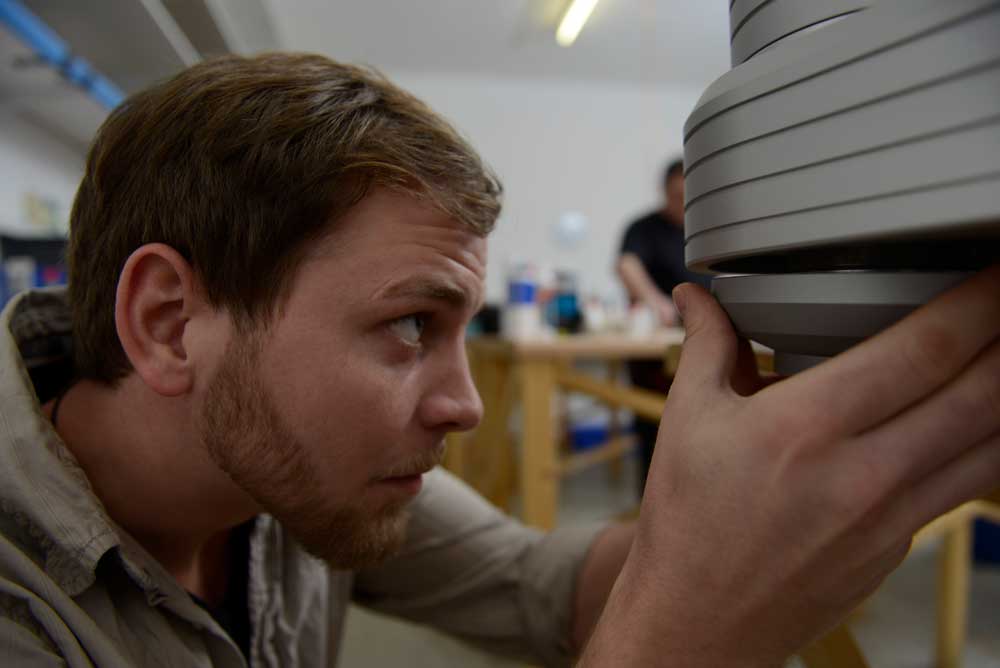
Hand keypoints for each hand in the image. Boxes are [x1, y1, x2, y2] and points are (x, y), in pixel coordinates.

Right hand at [584, 266, 999, 665]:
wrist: (696, 623)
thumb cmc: (686, 523)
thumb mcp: (687, 420)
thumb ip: (706, 345)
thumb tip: (696, 296)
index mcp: (806, 426)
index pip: (922, 349)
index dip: (977, 300)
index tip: (995, 269)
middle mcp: (863, 472)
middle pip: (982, 392)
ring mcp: (892, 517)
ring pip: (993, 443)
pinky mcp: (900, 545)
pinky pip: (965, 483)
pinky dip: (986, 442)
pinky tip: (975, 418)